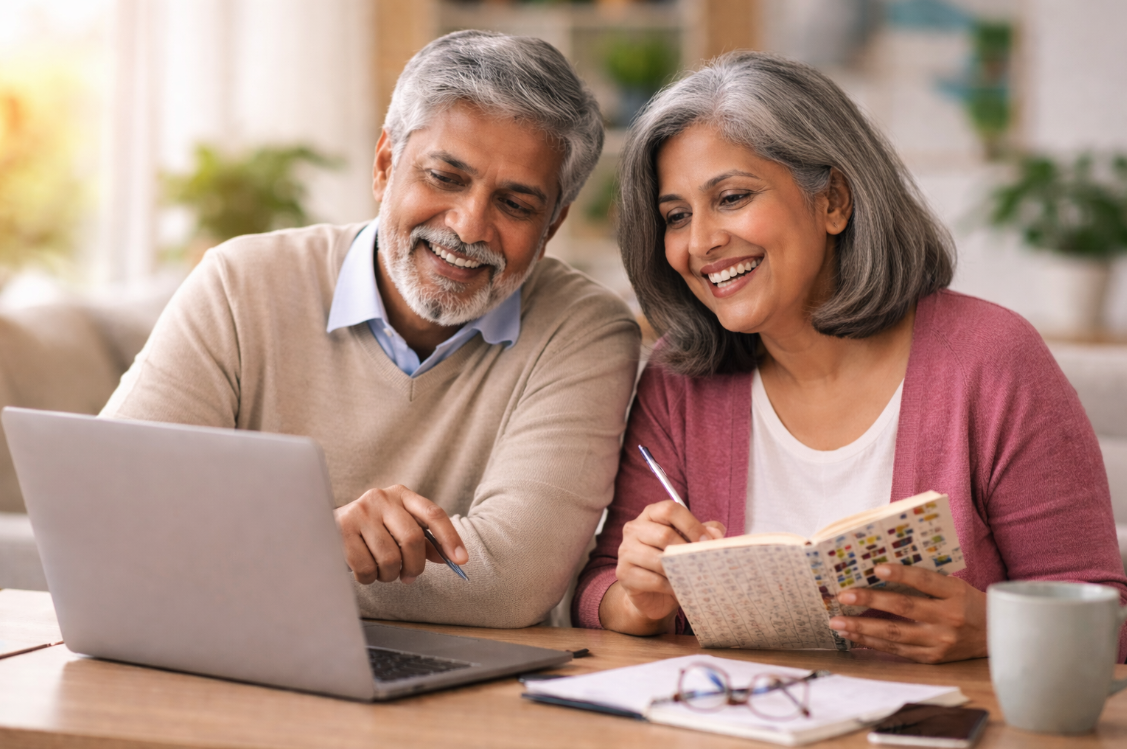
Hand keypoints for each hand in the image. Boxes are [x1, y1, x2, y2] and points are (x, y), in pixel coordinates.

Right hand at [334, 485, 467, 584]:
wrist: (321, 526)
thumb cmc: (370, 532)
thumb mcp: (398, 528)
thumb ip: (423, 540)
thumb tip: (450, 557)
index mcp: (401, 494)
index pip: (433, 514)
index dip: (450, 538)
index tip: (462, 561)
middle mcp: (381, 498)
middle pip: (413, 539)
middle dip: (415, 567)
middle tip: (409, 578)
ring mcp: (359, 513)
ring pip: (390, 558)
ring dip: (390, 575)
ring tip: (383, 572)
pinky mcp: (340, 531)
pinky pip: (366, 568)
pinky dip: (370, 579)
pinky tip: (365, 572)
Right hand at [602, 500, 724, 634]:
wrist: (651, 594)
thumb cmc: (672, 563)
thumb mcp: (689, 544)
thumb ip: (703, 534)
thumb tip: (716, 533)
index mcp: (650, 514)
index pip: (670, 509)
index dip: (692, 524)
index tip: (708, 541)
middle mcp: (634, 528)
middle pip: (664, 534)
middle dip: (687, 551)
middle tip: (703, 563)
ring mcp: (625, 551)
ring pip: (658, 559)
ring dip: (679, 571)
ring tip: (693, 578)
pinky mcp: (623, 573)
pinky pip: (653, 580)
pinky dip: (671, 587)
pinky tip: (679, 589)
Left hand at [828, 564, 986, 662]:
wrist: (998, 637)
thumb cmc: (969, 604)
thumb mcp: (955, 586)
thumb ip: (926, 580)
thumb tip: (881, 572)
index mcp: (956, 594)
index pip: (925, 581)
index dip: (901, 574)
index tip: (876, 569)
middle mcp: (949, 619)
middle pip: (904, 608)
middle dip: (870, 602)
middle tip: (844, 596)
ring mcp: (940, 642)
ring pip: (895, 634)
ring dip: (862, 628)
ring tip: (837, 623)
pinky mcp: (933, 658)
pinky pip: (897, 650)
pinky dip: (873, 644)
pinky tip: (854, 637)